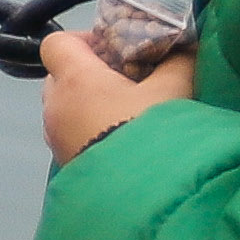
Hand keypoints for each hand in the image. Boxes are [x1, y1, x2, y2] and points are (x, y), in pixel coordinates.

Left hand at [41, 34, 195, 164]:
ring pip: (66, 108)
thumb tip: (183, 49)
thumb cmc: (152, 135)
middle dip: (90, 72)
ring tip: (130, 112)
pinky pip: (71, 135)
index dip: (84, 39)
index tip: (115, 49)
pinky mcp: (65, 165)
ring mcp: (56, 140)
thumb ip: (178, 62)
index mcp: (74, 80)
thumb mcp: (175, 90)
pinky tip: (124, 139)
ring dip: (91, 105)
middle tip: (128, 80)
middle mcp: (55, 108)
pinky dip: (91, 130)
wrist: (143, 200)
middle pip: (60, 75)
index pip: (56, 43)